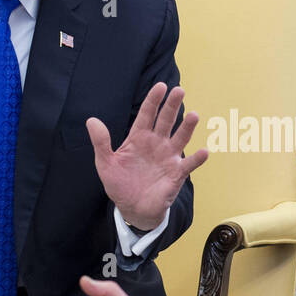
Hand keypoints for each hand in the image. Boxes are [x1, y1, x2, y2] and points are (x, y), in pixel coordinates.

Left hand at [87, 83, 207, 230]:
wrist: (132, 209)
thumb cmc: (120, 184)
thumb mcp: (105, 163)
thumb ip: (101, 142)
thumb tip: (91, 120)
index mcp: (139, 138)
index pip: (147, 114)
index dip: (153, 100)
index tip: (160, 87)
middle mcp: (156, 144)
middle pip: (166, 120)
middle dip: (172, 106)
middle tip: (179, 90)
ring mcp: (168, 158)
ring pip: (180, 138)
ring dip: (187, 127)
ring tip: (194, 115)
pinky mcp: (176, 174)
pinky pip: (188, 165)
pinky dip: (197, 159)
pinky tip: (203, 152)